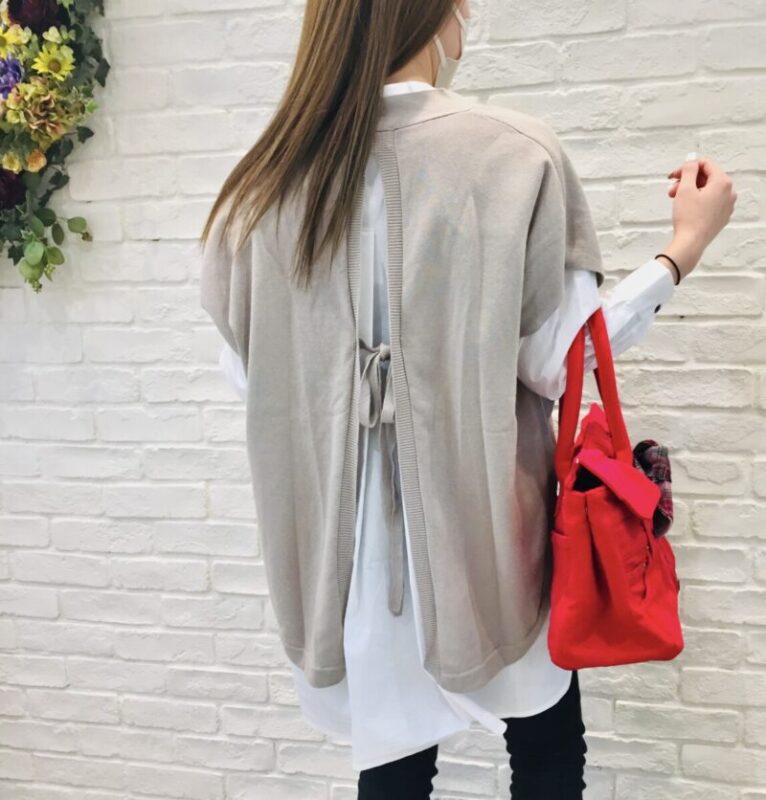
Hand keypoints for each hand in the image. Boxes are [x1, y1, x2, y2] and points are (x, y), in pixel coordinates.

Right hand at [662, 157, 736, 279]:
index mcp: (723, 183)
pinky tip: (685, 207)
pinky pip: (710, 202)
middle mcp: (729, 193)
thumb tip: (691, 160)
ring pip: (707, 190)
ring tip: (675, 199)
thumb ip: (688, 170)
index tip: (674, 174)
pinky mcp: (721, 216)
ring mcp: (726, 206)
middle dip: (687, 181)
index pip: (706, 164)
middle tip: (672, 188)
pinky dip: (697, 200)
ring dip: (690, 191)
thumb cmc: (688, 219)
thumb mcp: (685, 189)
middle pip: (707, 177)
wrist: (690, 243)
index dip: (687, 167)